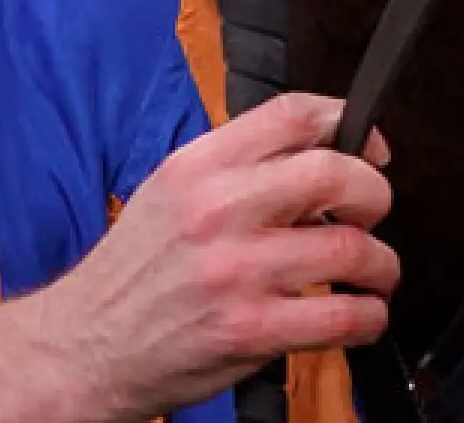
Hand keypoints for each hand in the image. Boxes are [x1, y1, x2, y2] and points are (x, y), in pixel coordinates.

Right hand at [0, 91, 397, 421]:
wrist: (82, 348)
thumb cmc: (133, 273)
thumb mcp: (171, 193)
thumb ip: (240, 169)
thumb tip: (321, 155)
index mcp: (199, 167)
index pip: (293, 114)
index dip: (349, 123)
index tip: (368, 146)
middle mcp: (218, 211)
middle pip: (335, 173)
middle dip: (373, 193)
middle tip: (371, 213)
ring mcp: (235, 273)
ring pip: (351, 248)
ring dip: (381, 264)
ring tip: (374, 273)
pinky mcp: (248, 330)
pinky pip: (341, 316)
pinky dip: (368, 317)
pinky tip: (360, 316)